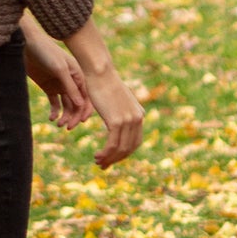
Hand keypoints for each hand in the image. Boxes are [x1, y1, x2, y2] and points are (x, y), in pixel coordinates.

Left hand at [21, 18, 90, 128]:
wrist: (27, 45)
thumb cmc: (46, 52)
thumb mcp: (60, 69)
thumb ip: (70, 86)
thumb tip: (80, 105)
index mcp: (78, 75)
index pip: (86, 97)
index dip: (85, 110)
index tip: (80, 122)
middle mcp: (71, 81)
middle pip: (77, 103)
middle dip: (74, 116)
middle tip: (67, 126)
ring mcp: (60, 85)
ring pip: (67, 105)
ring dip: (65, 115)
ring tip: (58, 123)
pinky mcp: (48, 87)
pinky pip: (55, 103)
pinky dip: (55, 112)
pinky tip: (52, 118)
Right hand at [65, 18, 144, 167]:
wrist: (100, 71)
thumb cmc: (104, 83)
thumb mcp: (116, 99)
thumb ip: (120, 111)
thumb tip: (118, 122)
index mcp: (139, 114)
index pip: (135, 142)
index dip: (123, 154)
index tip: (111, 159)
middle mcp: (137, 118)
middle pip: (130, 148)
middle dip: (116, 160)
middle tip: (103, 166)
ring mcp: (128, 120)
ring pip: (121, 149)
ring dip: (109, 159)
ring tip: (98, 162)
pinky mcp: (117, 121)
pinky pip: (112, 145)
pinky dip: (105, 154)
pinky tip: (97, 156)